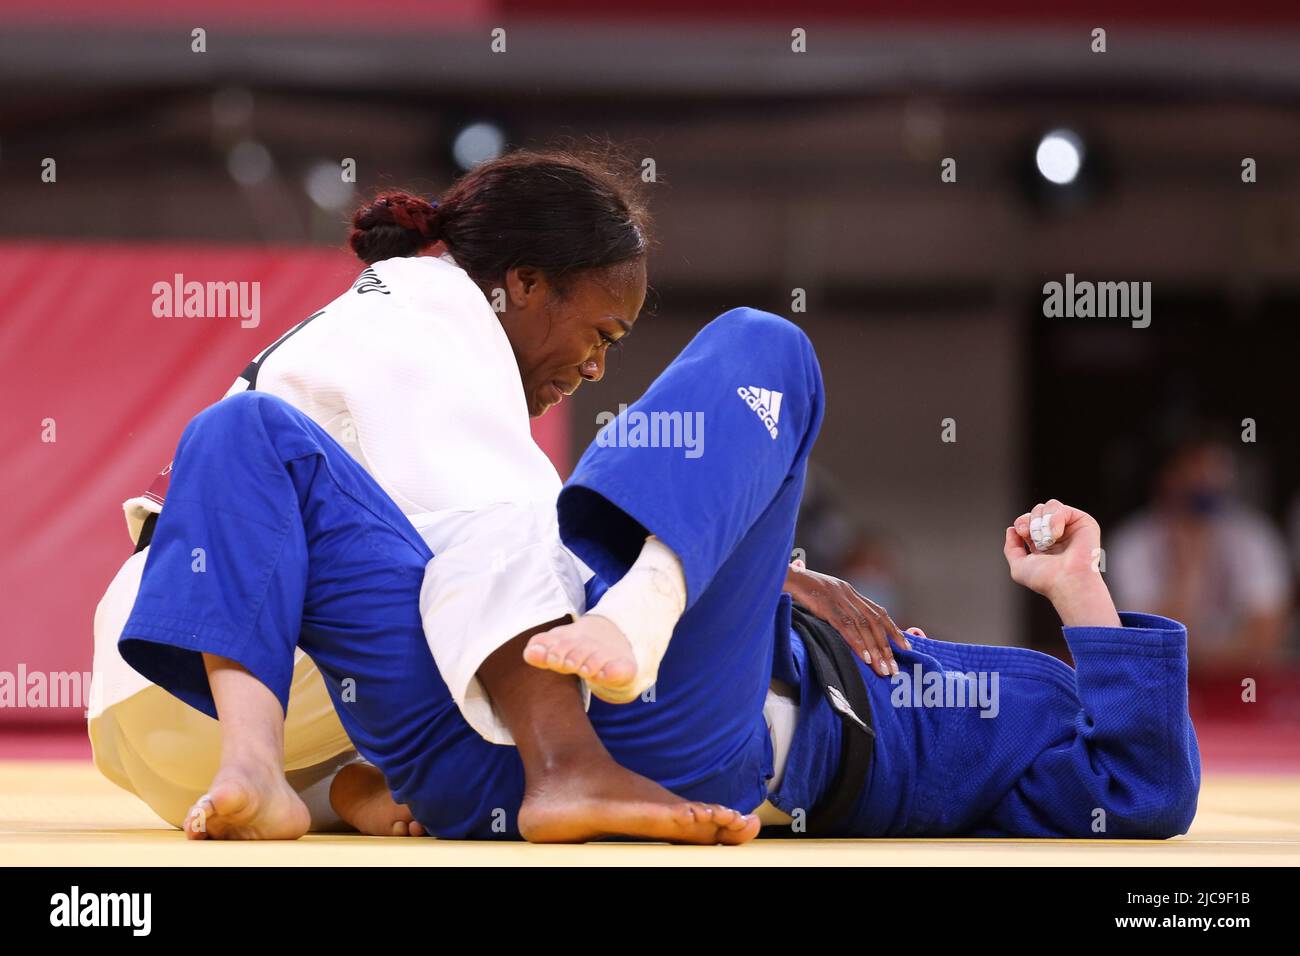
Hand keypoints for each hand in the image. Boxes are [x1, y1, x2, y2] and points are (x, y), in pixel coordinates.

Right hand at [784, 562, 909, 676]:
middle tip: (894, 668)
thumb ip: (838, 608)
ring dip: (875, 650)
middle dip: (887, 647)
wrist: (784, 576)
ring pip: (863, 627)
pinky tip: (864, 658)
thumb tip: (848, 627)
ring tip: (882, 669)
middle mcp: (848, 594)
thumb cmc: (801, 589)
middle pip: (875, 623)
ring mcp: (838, 599)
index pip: (878, 612)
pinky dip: (857, 643)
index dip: (893, 630)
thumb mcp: (824, 595)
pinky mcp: (826, 606)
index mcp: (850, 592)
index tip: (905, 647)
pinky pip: (845, 627)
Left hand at [1004, 499, 1101, 599]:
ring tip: (1047, 538)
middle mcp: (1057, 535)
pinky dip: (1055, 519)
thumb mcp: (1019, 566)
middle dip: (1031, 521)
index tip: (1023, 533)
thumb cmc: (1045, 579)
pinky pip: (1062, 508)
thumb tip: (1011, 529)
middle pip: (1038, 510)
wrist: (1066, 582)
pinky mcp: (1083, 523)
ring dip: (1043, 520)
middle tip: (1034, 537)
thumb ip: (1011, 548)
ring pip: (1050, 505)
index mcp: (1042, 543)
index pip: (1028, 520)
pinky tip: (1056, 535)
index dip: (1022, 522)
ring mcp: (1070, 528)